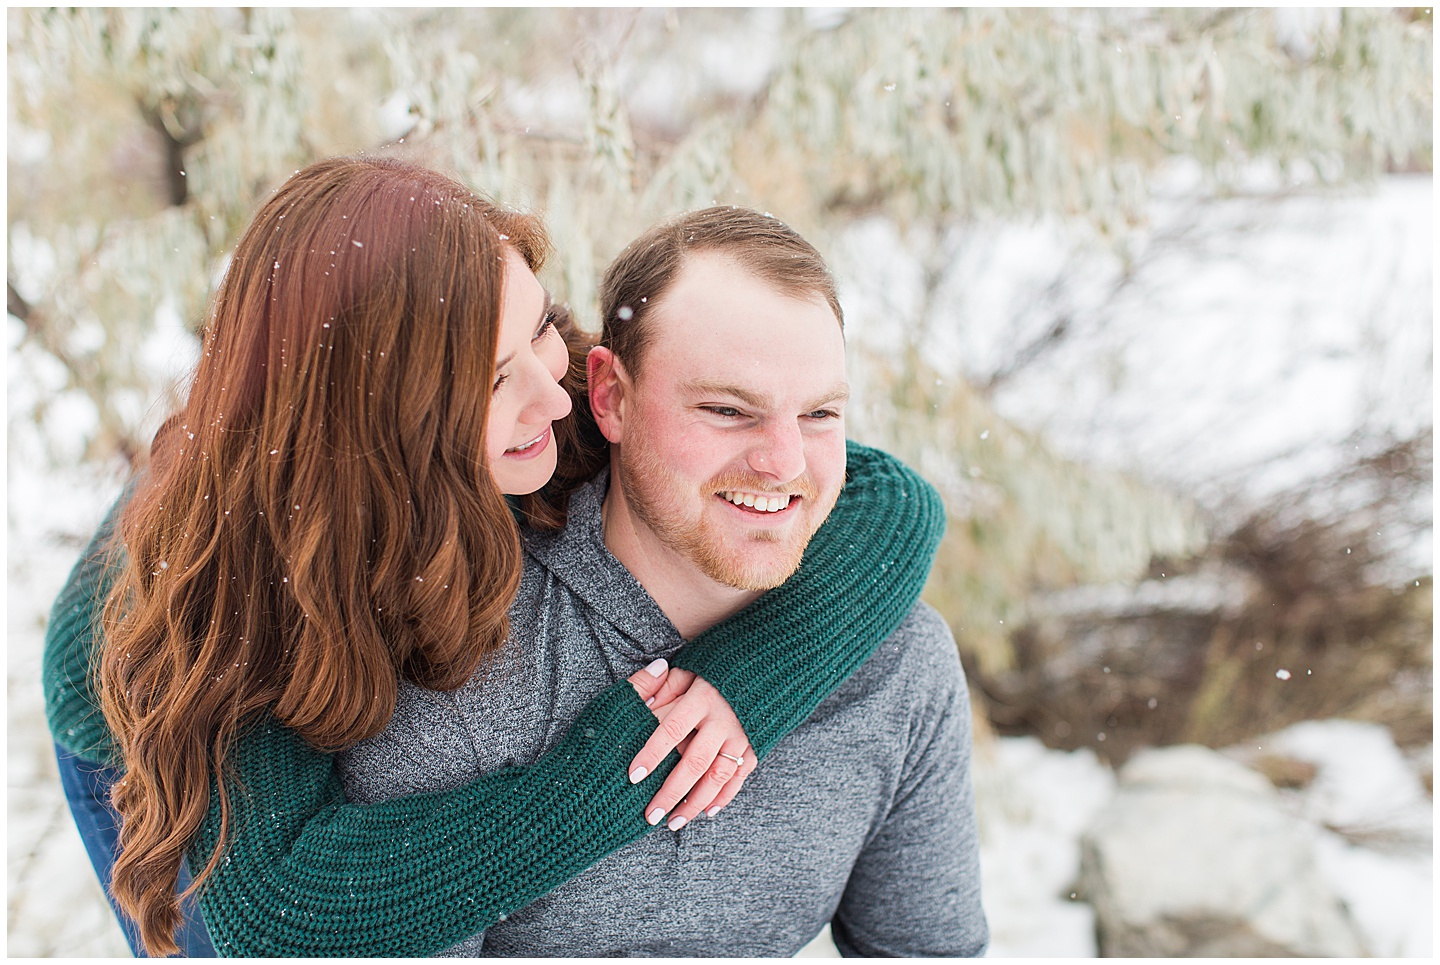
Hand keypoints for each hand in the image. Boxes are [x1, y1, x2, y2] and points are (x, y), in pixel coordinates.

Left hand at [624, 659, 754, 829]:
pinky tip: (707, 812)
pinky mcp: (756, 744)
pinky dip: (724, 796)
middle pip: (695, 762)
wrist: (767, 664)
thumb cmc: (717, 667)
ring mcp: (743, 734)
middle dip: (672, 792)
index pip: (672, 728)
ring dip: (696, 803)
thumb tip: (641, 704)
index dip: (653, 753)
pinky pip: (740, 776)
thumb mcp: (689, 667)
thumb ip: (664, 685)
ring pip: (718, 776)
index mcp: (703, 696)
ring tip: (674, 823)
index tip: (634, 776)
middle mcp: (724, 718)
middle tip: (651, 815)